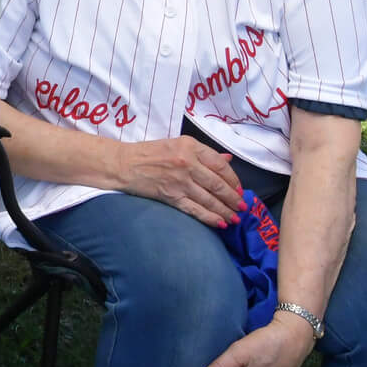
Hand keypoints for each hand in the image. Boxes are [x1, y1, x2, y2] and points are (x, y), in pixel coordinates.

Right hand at [116, 135, 243, 227]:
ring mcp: (180, 181)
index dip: (233, 179)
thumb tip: (228, 160)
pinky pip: (195, 209)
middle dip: (233, 198)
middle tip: (243, 207)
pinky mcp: (171, 196)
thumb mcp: (177, 144)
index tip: (239, 188)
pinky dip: (209, 217)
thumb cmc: (149, 153)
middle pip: (218, 184)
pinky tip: (220, 223)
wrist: (123, 164)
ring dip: (225, 210)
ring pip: (209, 199)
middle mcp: (187, 163)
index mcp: (190, 146)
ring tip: (235, 218)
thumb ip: (204, 153)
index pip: (220, 165)